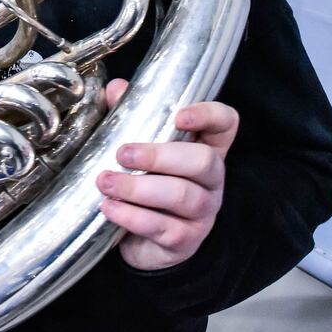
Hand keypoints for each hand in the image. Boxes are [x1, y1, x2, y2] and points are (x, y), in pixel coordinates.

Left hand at [96, 79, 238, 270]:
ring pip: (182, 196)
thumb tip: (116, 89)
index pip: (225, 123)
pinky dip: (132, 217)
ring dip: (139, 188)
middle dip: (160, 156)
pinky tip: (109, 208)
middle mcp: (212, 179)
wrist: (138, 241)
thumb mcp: (138, 147)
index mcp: (206, 147)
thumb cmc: (143, 183)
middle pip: (204, 161)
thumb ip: (130, 116)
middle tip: (122, 154)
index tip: (178, 116)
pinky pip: (163, 228)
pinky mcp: (185, 241)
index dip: (209, 115)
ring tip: (105, 182)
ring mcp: (203, 212)